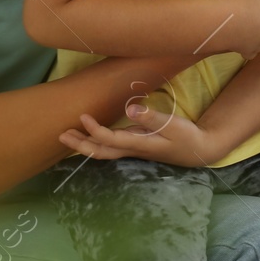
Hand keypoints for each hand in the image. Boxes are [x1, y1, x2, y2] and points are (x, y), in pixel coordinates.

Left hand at [58, 103, 226, 167]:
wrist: (198, 150)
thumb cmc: (187, 137)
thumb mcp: (173, 125)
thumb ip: (152, 118)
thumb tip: (130, 109)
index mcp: (140, 144)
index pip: (111, 140)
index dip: (95, 130)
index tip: (83, 116)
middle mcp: (132, 149)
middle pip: (100, 151)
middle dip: (80, 144)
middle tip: (60, 134)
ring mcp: (132, 148)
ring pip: (103, 151)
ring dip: (84, 144)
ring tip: (67, 135)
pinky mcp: (135, 145)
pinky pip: (109, 147)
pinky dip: (95, 142)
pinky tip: (87, 136)